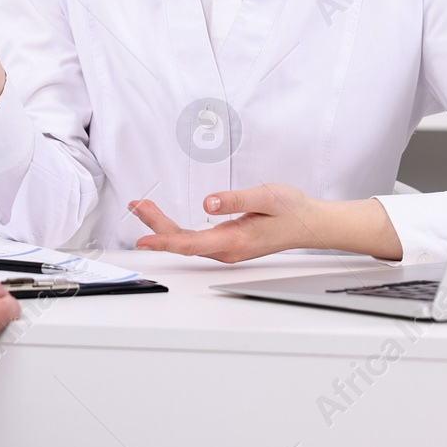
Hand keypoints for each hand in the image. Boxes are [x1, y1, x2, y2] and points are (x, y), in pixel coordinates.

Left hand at [130, 185, 403, 262]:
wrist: (310, 224)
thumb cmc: (291, 210)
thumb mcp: (265, 197)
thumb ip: (235, 200)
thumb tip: (208, 202)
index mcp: (234, 240)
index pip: (191, 244)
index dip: (164, 241)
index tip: (143, 240)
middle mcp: (228, 249)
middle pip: (183, 243)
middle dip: (156, 226)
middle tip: (137, 206)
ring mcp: (228, 248)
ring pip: (188, 243)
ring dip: (164, 228)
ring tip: (144, 209)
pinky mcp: (229, 243)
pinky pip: (196, 241)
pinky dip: (177, 232)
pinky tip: (167, 223)